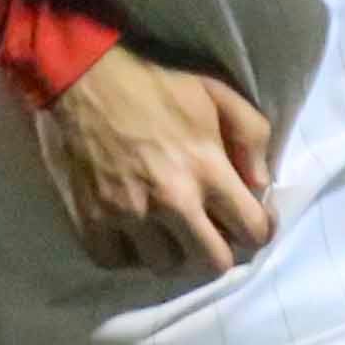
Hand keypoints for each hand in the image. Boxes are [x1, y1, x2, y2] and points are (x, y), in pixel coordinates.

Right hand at [33, 43, 274, 277]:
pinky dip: (126, 254)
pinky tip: (132, 234)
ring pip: (164, 266)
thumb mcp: (217, 94)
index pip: (251, 230)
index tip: (250, 222)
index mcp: (206, 168)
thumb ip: (251, 136)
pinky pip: (114, 261)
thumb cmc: (156, 86)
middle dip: (218, 251)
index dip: (258, 231)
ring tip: (168, 232)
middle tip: (210, 233)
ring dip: (171, 252)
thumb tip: (260, 184)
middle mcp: (170, 199)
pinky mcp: (91, 218)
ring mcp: (128, 213)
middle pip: (211, 263)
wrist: (85, 78)